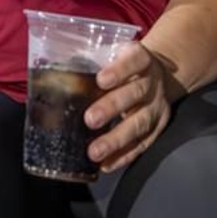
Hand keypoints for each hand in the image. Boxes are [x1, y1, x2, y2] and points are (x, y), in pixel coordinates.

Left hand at [83, 41, 180, 173]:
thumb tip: (55, 74)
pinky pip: (142, 144)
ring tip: (95, 151)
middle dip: (112, 107)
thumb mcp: (115, 54)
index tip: (101, 79)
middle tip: (90, 119)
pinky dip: (124, 155)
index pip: (134, 60)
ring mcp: (157, 106)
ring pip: (139, 123)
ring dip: (116, 139)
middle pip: (135, 94)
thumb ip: (92, 61)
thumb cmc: (125, 65)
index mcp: (141, 59)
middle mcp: (152, 82)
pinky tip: (107, 163)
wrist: (161, 73)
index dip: (119, 70)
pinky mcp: (158, 127)